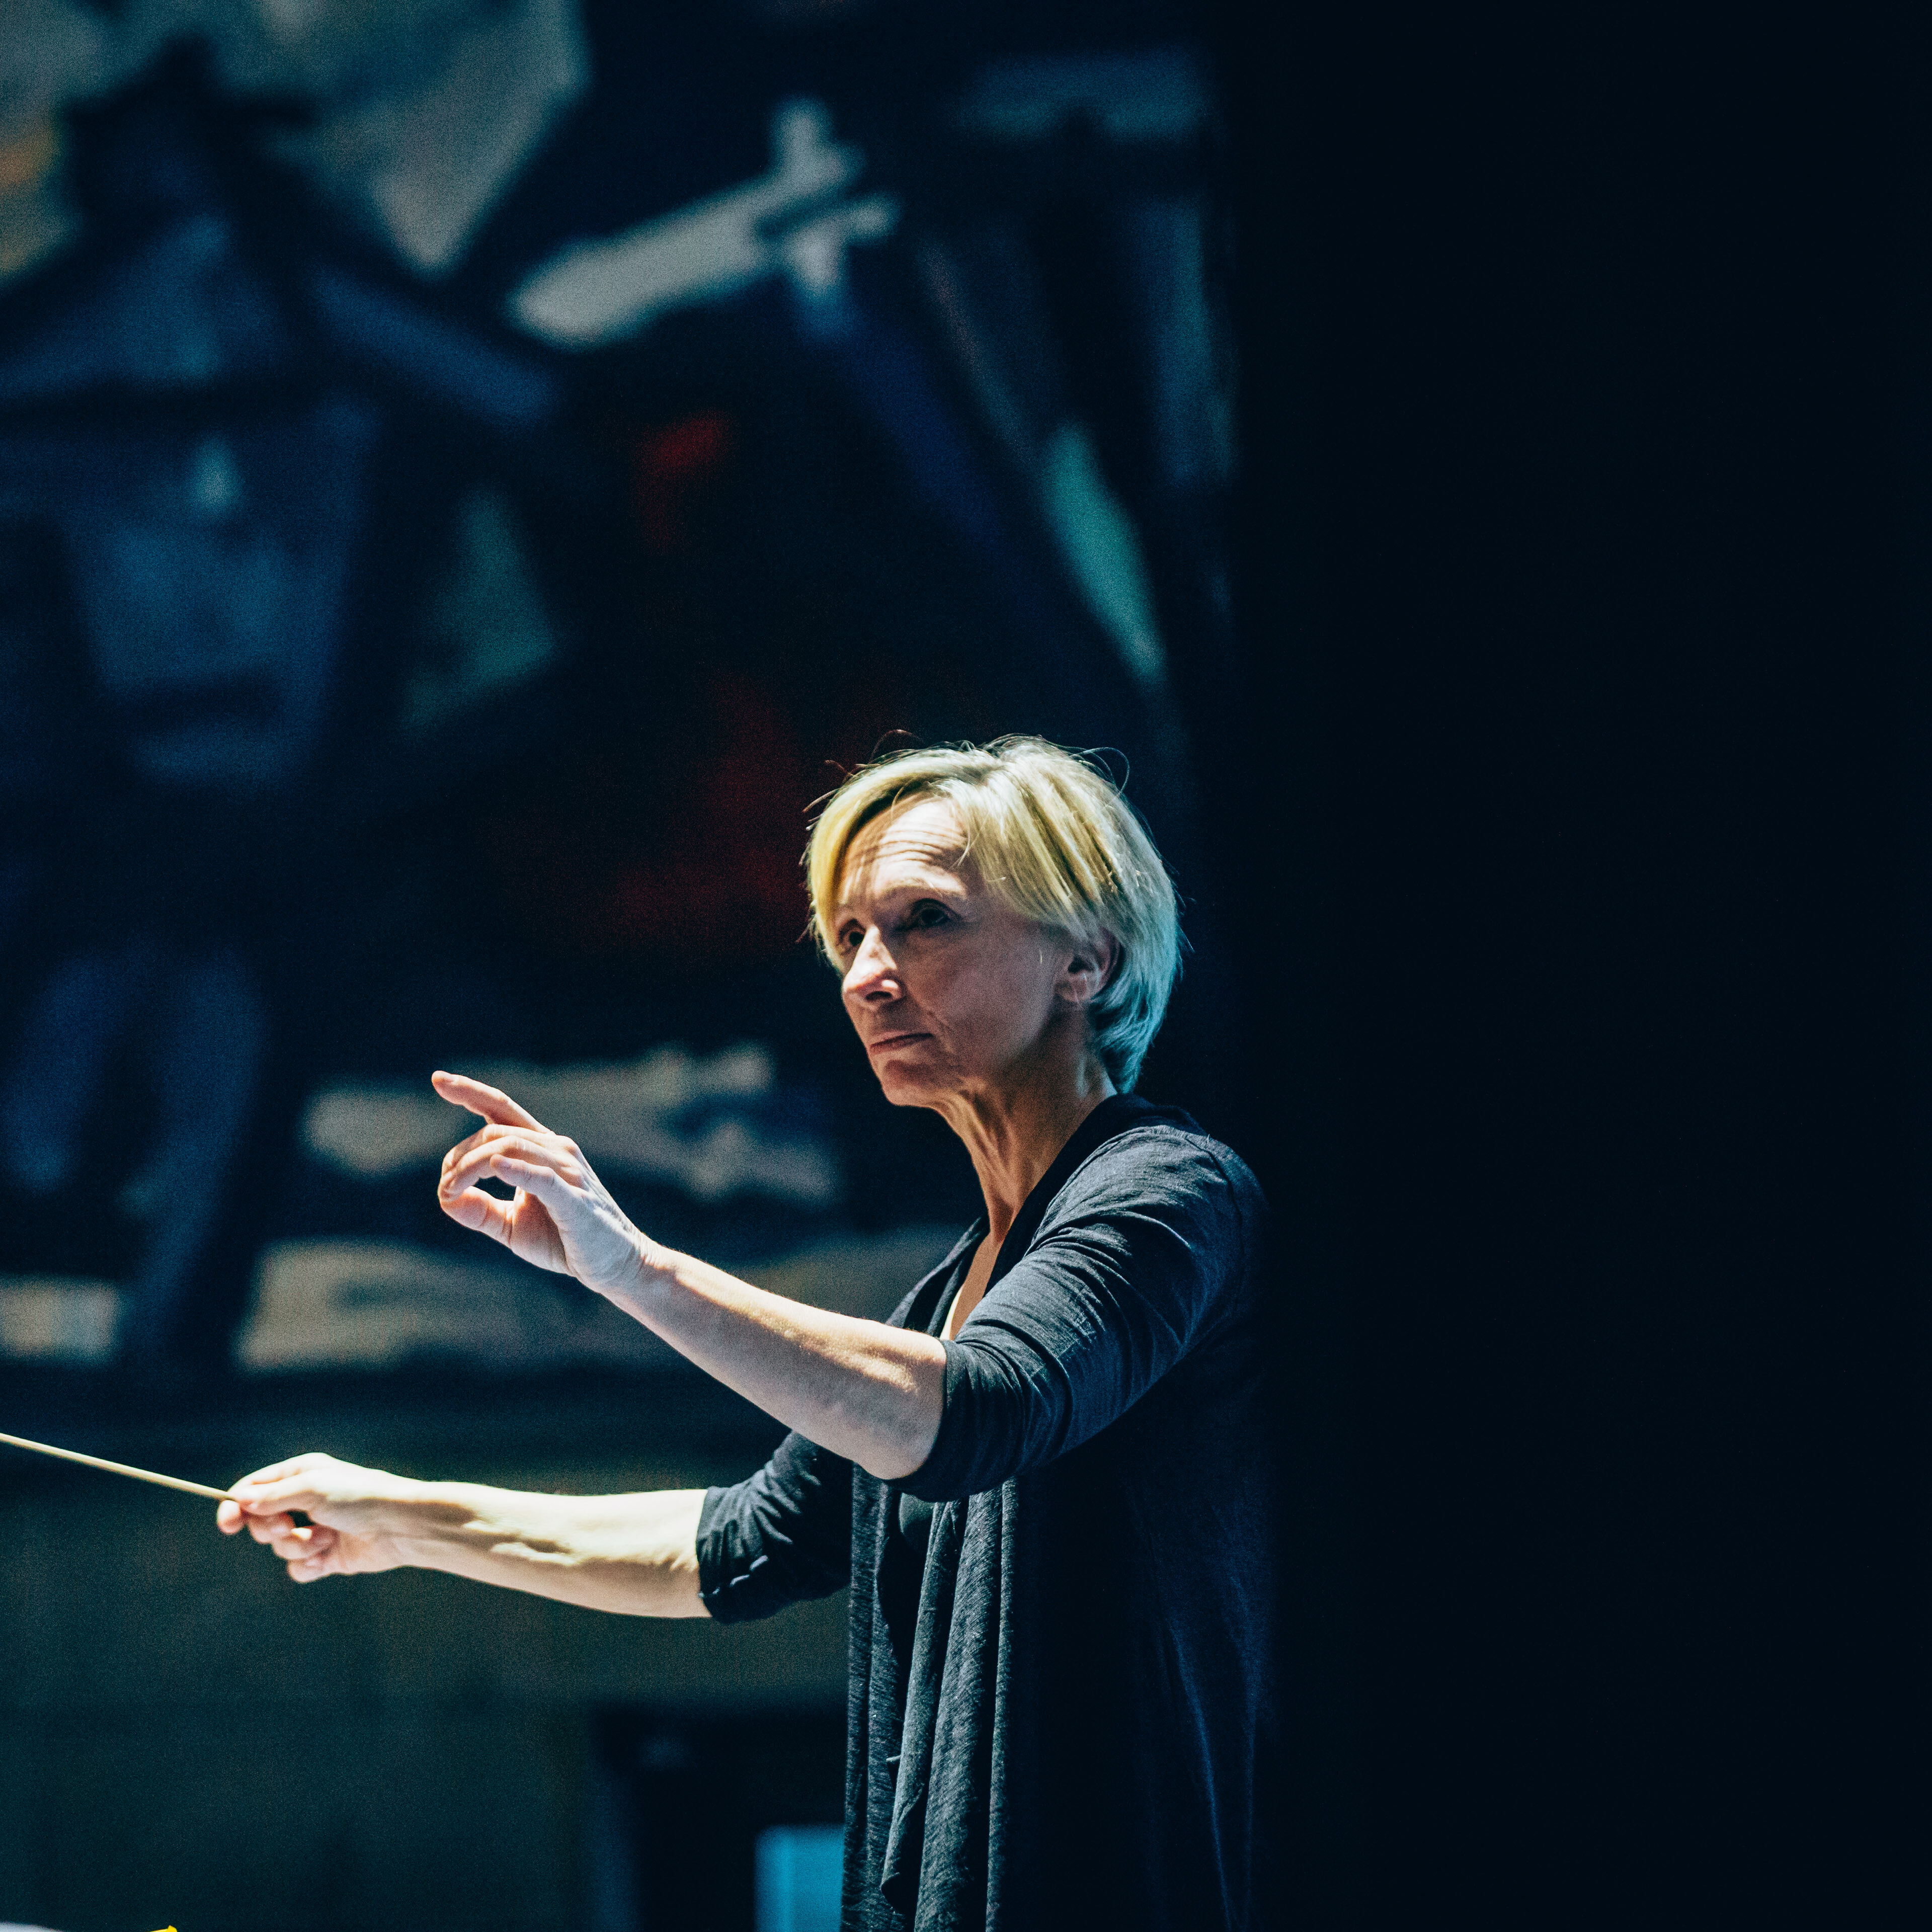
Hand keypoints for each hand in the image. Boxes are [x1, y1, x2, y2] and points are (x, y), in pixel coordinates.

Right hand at [216, 1452, 424, 1583]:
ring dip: (299, 1547)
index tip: (228, 1524)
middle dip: (273, 1529)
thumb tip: (239, 1500)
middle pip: (260, 1522)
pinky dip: (309, 1565)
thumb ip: (272, 1496)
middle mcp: (305, 1501)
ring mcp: (314, 1529)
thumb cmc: (360, 1496)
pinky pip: (297, 1569)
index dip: (236, 1506)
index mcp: (300, 1475)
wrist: (399, 1526)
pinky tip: (329, 1557)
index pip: (254, 1489)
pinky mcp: (325, 1555)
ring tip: (327, 1538)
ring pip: (279, 1548)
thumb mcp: (313, 1488)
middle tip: (290, 1526)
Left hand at [431, 1070, 652, 1299]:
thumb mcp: (512, 1224)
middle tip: (445, 1190)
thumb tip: (445, 1197)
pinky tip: (494, 1166)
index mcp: (541, 1148)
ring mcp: (568, 1171)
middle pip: (494, 1132)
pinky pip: (543, 1177)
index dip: (470, 1091)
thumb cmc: (564, 1241)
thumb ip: (479, 1209)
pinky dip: (517, 1169)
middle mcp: (556, 1149)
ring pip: (510, 1147)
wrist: (614, 1264)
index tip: (437, 1079)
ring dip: (471, 1167)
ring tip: (452, 1190)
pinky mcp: (575, 1199)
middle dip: (459, 1157)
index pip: (501, 1109)